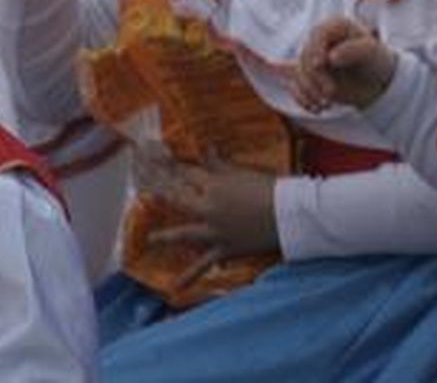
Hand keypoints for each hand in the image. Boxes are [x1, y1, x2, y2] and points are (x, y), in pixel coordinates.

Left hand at [136, 147, 279, 279]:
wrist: (289, 214)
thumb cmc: (271, 188)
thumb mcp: (244, 173)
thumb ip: (220, 164)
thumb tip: (206, 148)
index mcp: (214, 185)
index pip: (188, 174)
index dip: (172, 168)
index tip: (156, 163)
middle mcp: (208, 208)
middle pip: (179, 200)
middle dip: (163, 195)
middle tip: (147, 193)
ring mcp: (213, 231)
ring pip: (184, 234)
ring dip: (166, 236)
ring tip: (151, 239)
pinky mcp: (223, 248)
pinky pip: (203, 265)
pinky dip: (189, 277)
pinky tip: (175, 288)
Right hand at [293, 16, 396, 111]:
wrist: (376, 82)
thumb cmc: (376, 60)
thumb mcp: (371, 52)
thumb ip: (353, 50)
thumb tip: (331, 57)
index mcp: (336, 26)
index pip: (319, 34)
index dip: (316, 48)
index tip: (320, 64)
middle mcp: (320, 39)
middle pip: (306, 56)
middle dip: (316, 76)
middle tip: (331, 93)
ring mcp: (311, 57)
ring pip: (299, 73)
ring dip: (309, 91)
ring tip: (325, 105)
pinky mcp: (307, 75)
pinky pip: (295, 85)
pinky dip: (302, 98)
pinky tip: (315, 108)